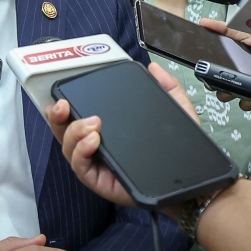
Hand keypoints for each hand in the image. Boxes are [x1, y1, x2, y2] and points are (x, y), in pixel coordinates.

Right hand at [47, 63, 195, 207]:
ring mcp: (97, 164)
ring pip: (68, 148)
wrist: (193, 181)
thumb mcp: (175, 111)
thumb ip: (167, 87)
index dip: (63, 105)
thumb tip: (154, 68)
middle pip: (63, 131)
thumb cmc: (180, 150)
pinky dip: (81, 152)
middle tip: (63, 105)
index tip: (62, 94)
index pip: (76, 115)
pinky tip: (93, 141)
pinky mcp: (101, 182)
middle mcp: (97, 146)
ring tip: (91, 125)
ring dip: (73, 133)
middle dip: (56, 117)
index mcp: (108, 129)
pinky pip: (81, 168)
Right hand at [198, 18, 250, 109]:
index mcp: (228, 61)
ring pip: (227, 95)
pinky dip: (246, 100)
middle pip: (214, 84)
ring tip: (229, 86)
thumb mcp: (244, 32)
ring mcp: (245, 86)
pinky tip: (248, 93)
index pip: (210, 67)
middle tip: (213, 77)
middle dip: (211, 83)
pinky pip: (247, 102)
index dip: (203, 69)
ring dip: (226, 93)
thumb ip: (224, 28)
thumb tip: (202, 22)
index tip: (201, 66)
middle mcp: (234, 75)